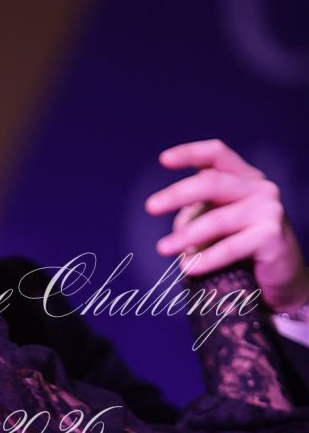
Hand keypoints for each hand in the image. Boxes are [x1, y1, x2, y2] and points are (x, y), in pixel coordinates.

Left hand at [145, 138, 308, 313]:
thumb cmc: (246, 249)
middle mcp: (259, 188)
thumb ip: (200, 215)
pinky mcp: (272, 234)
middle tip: (150, 207)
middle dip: (176, 194)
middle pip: (211, 182)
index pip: (217, 155)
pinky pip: (230, 247)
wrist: (283, 279)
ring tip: (163, 249)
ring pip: (216, 219)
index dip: (190, 153)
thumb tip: (177, 224)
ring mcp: (268, 209)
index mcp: (245, 179)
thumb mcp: (221, 225)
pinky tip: (188, 267)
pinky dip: (205, 259)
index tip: (164, 160)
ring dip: (185, 236)